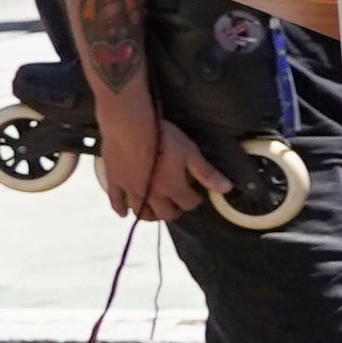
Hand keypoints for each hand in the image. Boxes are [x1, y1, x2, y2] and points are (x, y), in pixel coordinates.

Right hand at [93, 99, 222, 223]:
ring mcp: (131, 191)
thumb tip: (227, 189)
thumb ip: (206, 173)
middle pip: (165, 214)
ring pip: (142, 213)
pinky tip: (125, 213)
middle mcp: (152, 195)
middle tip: (176, 206)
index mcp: (173, 188)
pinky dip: (121, 210)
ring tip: (155, 210)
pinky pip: (116, 203)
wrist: (129, 127)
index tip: (195, 196)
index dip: (194, 200)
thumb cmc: (163, 138)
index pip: (188, 203)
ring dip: (150, 214)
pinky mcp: (114, 183)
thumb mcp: (190, 152)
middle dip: (173, 212)